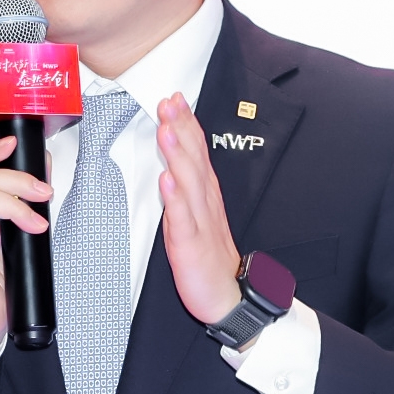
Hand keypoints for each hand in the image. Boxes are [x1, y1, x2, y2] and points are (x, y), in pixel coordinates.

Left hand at [155, 92, 244, 324]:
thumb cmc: (209, 256)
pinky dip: (175, 199)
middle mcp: (205, 202)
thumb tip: (172, 163)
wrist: (227, 295)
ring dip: (177, 154)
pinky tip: (166, 180)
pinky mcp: (191, 244)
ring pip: (188, 182)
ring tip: (167, 129)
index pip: (196, 152)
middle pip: (194, 158)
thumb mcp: (196, 215)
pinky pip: (183, 218)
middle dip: (182, 128)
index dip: (186, 124)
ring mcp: (199, 221)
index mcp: (205, 194)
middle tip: (170, 101)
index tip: (175, 99)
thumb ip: (186, 188)